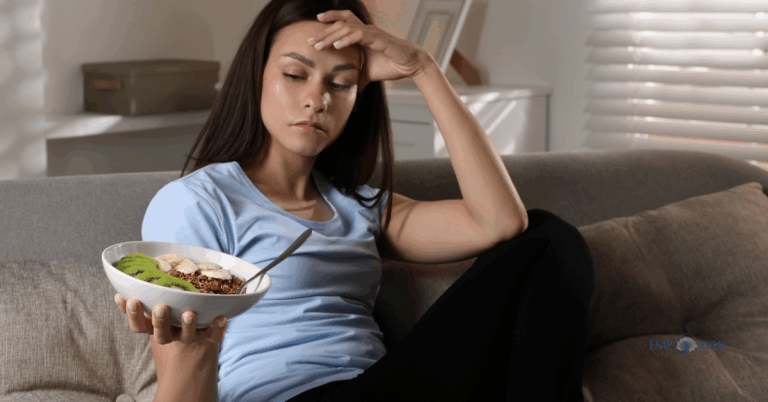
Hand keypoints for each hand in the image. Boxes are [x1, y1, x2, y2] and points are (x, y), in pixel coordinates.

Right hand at [115, 294, 226, 380]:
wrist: (196, 330)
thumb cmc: (170, 309)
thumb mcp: (154, 303)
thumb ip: (141, 295)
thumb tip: (122, 287)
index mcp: (154, 327)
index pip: (139, 326)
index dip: (133, 315)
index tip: (132, 299)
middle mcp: (170, 334)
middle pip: (161, 335)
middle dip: (160, 322)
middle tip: (161, 308)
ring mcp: (189, 336)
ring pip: (186, 336)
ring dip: (187, 326)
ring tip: (188, 313)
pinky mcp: (208, 336)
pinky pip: (214, 336)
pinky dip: (218, 328)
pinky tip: (221, 317)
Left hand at [308, 9, 436, 89]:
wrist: (410, 65)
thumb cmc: (390, 65)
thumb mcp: (368, 73)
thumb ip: (357, 76)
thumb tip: (348, 88)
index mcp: (363, 34)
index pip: (344, 20)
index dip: (331, 17)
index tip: (316, 21)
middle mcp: (366, 30)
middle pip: (340, 24)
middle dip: (324, 32)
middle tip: (310, 42)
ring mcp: (372, 33)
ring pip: (347, 28)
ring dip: (331, 36)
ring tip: (319, 46)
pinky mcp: (379, 39)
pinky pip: (360, 35)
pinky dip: (347, 39)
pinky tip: (337, 45)